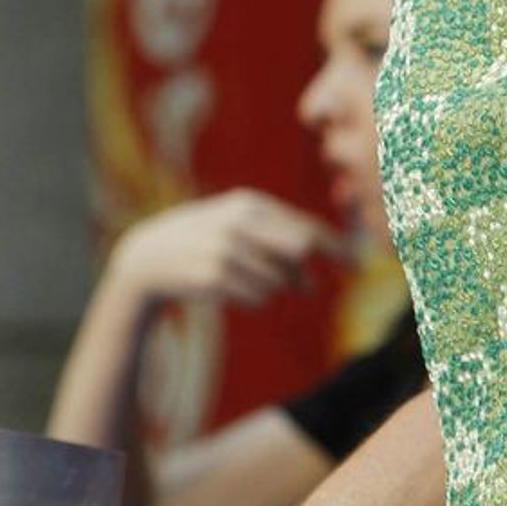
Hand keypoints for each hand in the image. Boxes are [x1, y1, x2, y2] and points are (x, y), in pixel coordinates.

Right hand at [107, 189, 347, 312]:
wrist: (148, 258)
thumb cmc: (204, 244)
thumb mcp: (238, 231)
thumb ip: (277, 247)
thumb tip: (316, 283)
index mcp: (250, 204)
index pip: (306, 227)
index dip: (337, 248)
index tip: (359, 265)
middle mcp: (239, 221)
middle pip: (299, 249)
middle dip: (303, 273)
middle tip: (306, 285)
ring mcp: (225, 248)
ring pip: (279, 281)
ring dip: (272, 289)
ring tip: (245, 282)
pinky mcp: (214, 275)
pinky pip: (258, 298)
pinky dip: (253, 300)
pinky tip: (231, 291)